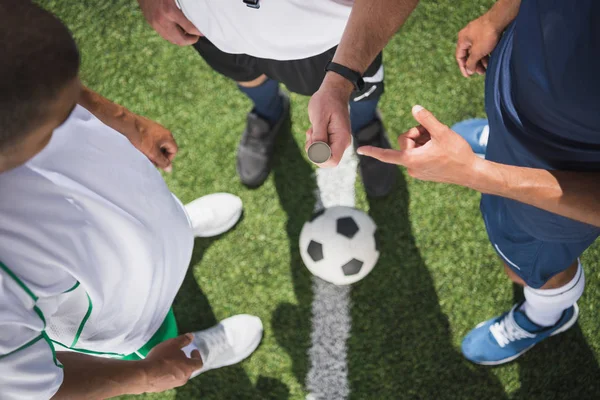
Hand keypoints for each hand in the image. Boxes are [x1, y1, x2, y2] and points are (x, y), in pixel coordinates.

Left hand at [130, 115, 178, 171]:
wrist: (128, 124)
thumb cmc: (141, 139)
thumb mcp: (153, 154)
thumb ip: (162, 162)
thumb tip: (169, 169)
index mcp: (168, 137)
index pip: (174, 151)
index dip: (167, 159)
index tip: (158, 163)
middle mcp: (164, 131)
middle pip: (166, 147)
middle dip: (160, 155)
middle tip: (151, 160)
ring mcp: (156, 128)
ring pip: (158, 143)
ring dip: (153, 150)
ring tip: (145, 154)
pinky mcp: (148, 126)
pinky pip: (151, 138)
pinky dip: (148, 144)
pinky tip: (140, 147)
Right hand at [138, 0, 201, 45]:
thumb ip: (186, 7)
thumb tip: (197, 14)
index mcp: (169, 11)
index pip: (189, 28)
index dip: (198, 32)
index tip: (204, 32)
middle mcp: (162, 20)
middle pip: (180, 40)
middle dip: (190, 40)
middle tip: (196, 36)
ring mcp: (155, 24)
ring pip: (172, 40)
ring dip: (181, 39)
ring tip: (188, 34)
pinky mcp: (151, 24)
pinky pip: (164, 35)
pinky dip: (173, 36)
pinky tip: (177, 30)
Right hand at [140, 334, 202, 392]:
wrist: (144, 375)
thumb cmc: (161, 358)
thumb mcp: (173, 344)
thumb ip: (183, 340)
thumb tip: (191, 336)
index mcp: (188, 368)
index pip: (198, 363)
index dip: (197, 356)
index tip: (193, 350)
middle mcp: (183, 378)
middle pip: (188, 369)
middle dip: (185, 361)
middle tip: (179, 354)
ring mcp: (173, 385)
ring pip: (178, 375)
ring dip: (176, 368)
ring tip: (168, 360)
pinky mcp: (163, 388)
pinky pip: (168, 379)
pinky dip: (167, 373)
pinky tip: (159, 368)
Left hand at [306, 72, 353, 166]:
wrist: (333, 91)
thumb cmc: (327, 101)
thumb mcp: (319, 116)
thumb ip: (319, 135)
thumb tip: (317, 152)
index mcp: (341, 138)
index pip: (332, 161)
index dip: (319, 158)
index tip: (312, 142)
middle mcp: (342, 143)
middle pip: (327, 161)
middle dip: (314, 152)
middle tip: (311, 135)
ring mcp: (338, 142)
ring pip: (322, 156)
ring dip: (313, 146)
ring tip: (312, 130)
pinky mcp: (332, 139)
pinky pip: (321, 149)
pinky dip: (314, 142)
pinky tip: (313, 130)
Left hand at [357, 105, 480, 186]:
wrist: (471, 173)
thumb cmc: (457, 153)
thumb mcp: (442, 132)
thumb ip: (426, 119)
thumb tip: (414, 108)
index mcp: (411, 159)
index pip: (386, 154)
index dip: (372, 151)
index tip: (359, 150)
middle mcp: (411, 167)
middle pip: (405, 141)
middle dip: (417, 133)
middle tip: (432, 133)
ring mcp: (417, 171)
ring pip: (413, 147)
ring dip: (423, 140)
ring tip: (438, 141)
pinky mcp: (424, 173)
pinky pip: (419, 155)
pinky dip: (426, 148)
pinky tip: (440, 148)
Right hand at [456, 14, 501, 76]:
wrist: (500, 19)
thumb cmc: (486, 35)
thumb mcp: (477, 52)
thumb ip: (471, 63)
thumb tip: (468, 70)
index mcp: (462, 40)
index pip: (459, 56)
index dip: (463, 67)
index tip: (468, 76)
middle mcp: (468, 36)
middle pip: (469, 54)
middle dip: (475, 64)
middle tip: (481, 72)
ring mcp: (477, 33)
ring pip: (477, 50)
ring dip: (481, 60)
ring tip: (487, 67)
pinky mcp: (486, 32)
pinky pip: (483, 45)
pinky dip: (486, 53)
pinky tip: (491, 59)